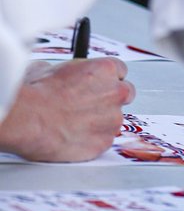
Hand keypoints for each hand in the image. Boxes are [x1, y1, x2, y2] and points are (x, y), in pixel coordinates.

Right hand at [0, 58, 134, 161]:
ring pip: (114, 120)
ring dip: (101, 122)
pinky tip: (74, 137)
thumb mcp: (52, 68)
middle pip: (126, 93)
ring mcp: (112, 119)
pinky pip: (103, 141)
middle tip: (91, 105)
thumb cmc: (38, 94)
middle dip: (111, 99)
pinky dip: (92, 140)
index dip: (107, 80)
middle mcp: (116, 92)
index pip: (120, 71)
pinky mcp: (104, 142)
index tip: (98, 85)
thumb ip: (69, 72)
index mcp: (106, 69)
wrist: (29, 119)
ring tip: (76, 124)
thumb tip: (60, 75)